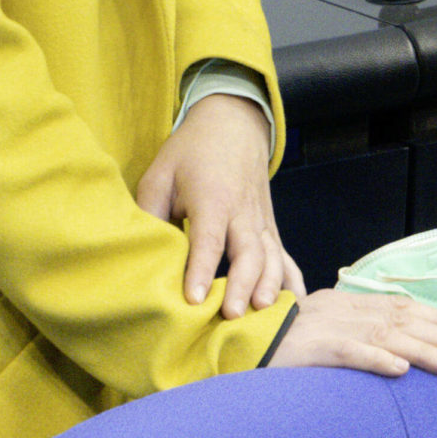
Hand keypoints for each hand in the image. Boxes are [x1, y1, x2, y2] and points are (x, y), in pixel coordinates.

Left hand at [134, 94, 304, 317]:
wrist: (233, 122)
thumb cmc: (191, 151)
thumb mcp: (161, 172)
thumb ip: (150, 212)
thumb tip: (141, 253)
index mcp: (212, 197)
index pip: (209, 238)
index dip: (202, 269)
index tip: (194, 299)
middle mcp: (242, 210)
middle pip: (249, 251)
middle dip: (243, 284)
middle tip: (232, 315)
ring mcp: (261, 219)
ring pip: (272, 255)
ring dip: (269, 285)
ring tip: (263, 312)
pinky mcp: (269, 225)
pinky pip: (284, 254)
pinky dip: (291, 279)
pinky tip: (295, 304)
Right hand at [268, 288, 436, 376]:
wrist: (229, 339)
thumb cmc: (274, 342)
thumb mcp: (317, 332)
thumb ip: (350, 335)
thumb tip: (391, 352)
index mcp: (344, 303)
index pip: (400, 307)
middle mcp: (340, 310)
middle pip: (403, 319)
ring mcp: (325, 328)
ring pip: (385, 336)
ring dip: (424, 350)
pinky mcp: (309, 349)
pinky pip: (348, 354)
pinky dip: (376, 360)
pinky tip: (401, 372)